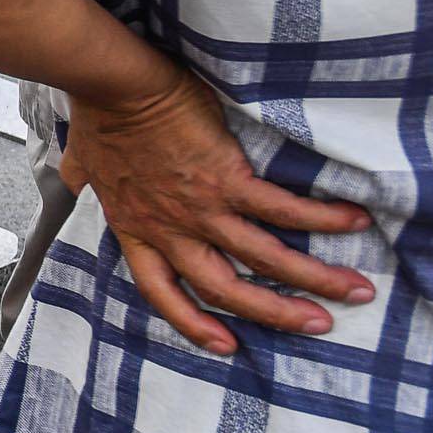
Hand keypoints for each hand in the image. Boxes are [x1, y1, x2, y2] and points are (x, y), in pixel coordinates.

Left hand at [61, 60, 373, 355]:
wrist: (114, 86)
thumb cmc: (101, 116)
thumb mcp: (85, 160)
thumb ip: (87, 179)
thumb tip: (77, 178)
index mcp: (137, 230)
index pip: (162, 292)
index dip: (193, 323)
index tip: (226, 346)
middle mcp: (171, 230)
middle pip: (225, 289)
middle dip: (276, 313)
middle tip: (318, 325)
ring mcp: (201, 208)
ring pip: (264, 259)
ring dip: (314, 278)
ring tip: (355, 290)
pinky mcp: (227, 178)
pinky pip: (282, 208)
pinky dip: (321, 217)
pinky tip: (354, 222)